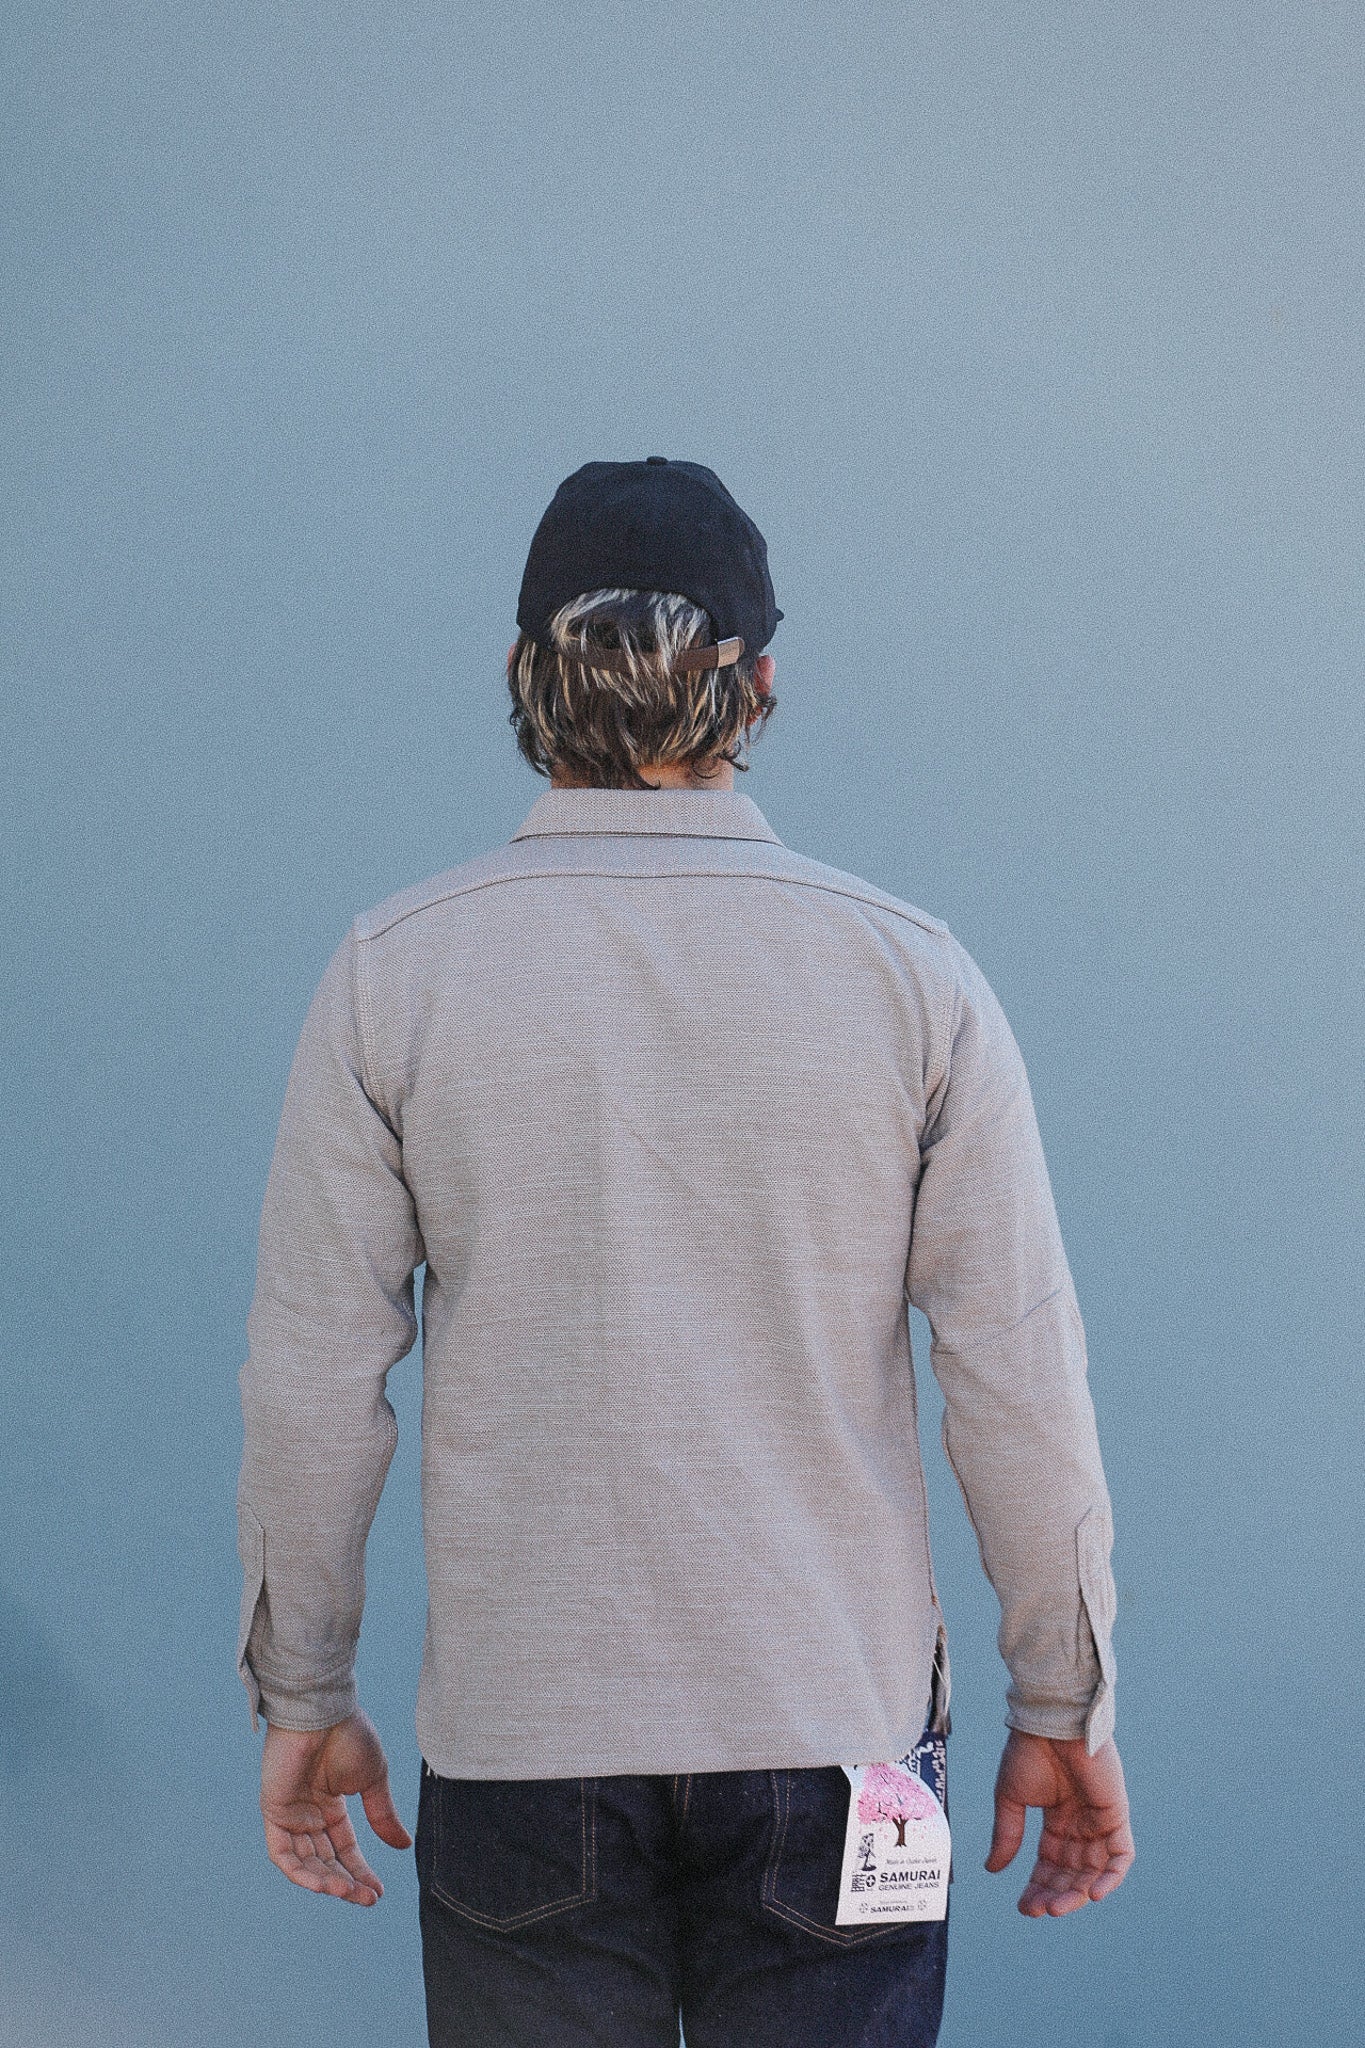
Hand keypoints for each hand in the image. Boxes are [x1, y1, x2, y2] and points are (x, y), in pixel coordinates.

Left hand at [259, 1709, 412, 1905]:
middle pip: (326, 1860)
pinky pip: (283, 1854)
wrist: (324, 1712)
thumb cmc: (349, 1736)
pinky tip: (324, 1884)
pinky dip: (301, 1873)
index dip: (360, 1871)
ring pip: (305, 1863)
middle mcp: (309, 1814)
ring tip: (349, 1893)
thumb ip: (382, 1815)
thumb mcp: (373, 1780)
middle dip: (346, 1882)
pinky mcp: (273, 1811)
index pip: (344, 1848)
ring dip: (326, 1882)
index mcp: (331, 1805)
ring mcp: (290, 1814)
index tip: (378, 1892)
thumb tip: (403, 1846)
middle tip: (367, 1899)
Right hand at [985, 1730, 1134, 1916]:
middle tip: (1040, 1911)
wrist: (1049, 1722)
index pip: (1050, 1864)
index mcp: (1057, 1819)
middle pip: (1072, 1872)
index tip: (1024, 1908)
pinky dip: (1111, 1877)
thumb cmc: (1028, 1751)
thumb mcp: (1011, 1798)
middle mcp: (1080, 1824)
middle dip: (1056, 1894)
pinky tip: (1092, 1894)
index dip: (1038, 1887)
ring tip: (1057, 1908)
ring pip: (1095, 1870)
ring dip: (1078, 1892)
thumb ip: (1007, 1835)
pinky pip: (1121, 1855)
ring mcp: (1100, 1820)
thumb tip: (992, 1870)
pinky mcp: (1117, 1814)